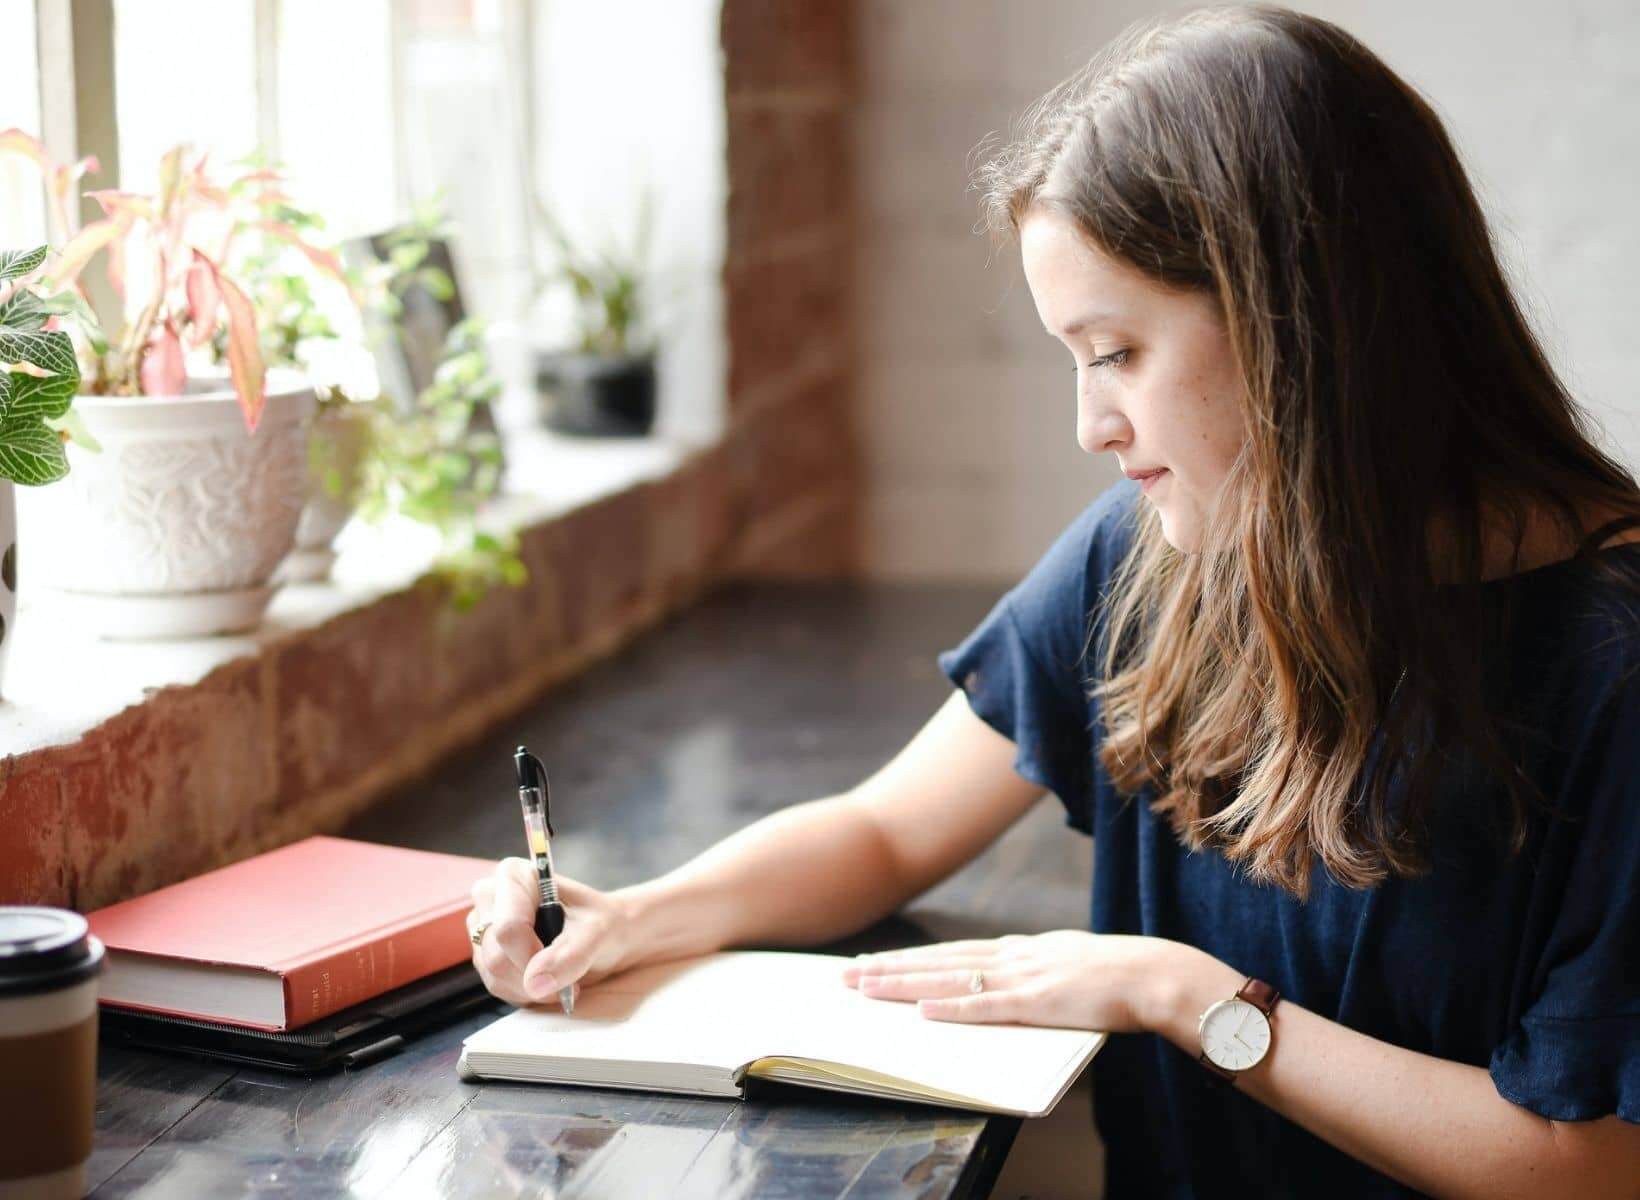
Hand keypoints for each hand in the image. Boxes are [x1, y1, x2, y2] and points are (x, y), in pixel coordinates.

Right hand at [467, 858, 632, 1006]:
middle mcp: (491, 897)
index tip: (564, 965)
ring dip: (532, 988)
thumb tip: (535, 982)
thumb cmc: (602, 923)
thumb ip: (570, 955)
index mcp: (514, 876)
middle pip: (496, 956)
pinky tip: (546, 979)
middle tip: (569, 975)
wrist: (607, 936)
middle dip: (535, 976)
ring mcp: (483, 927)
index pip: (508, 928)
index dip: (532, 956)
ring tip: (562, 975)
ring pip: (494, 975)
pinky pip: (497, 986)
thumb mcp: (597, 933)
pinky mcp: (485, 954)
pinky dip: (525, 992)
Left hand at [840, 930, 1192, 1031]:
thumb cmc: (1117, 976)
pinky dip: (951, 1007)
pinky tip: (922, 1009)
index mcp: (1020, 949)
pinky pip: (986, 1006)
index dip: (911, 958)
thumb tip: (1010, 979)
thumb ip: (1035, 971)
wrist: (1154, 974)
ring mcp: (1022, 977)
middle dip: (890, 968)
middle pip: (938, 960)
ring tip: (866, 988)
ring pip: (950, 978)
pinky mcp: (1037, 1002)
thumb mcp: (1066, 964)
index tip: (874, 963)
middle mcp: (1013, 956)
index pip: (952, 952)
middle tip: (847, 975)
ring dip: (905, 983)